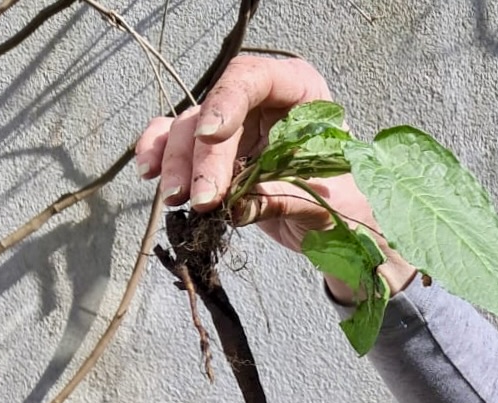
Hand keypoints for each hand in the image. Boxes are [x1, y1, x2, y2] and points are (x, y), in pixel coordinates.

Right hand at [135, 56, 415, 297]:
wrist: (341, 230)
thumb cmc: (347, 205)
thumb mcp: (327, 201)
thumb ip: (285, 196)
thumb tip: (239, 204)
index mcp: (302, 93)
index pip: (254, 77)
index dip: (227, 101)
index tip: (212, 136)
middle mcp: (263, 102)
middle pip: (214, 111)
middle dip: (200, 155)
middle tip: (201, 197)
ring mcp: (236, 126)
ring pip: (189, 130)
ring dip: (176, 164)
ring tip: (177, 200)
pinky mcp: (216, 154)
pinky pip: (177, 143)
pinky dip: (160, 155)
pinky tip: (149, 174)